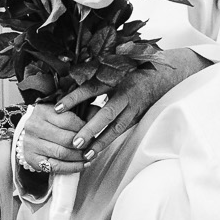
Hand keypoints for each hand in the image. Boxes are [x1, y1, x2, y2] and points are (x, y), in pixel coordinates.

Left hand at [61, 49, 207, 157]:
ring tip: (86, 154)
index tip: (57, 107)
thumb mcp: (113, 65)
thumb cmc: (132, 68)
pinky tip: (96, 151)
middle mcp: (125, 94)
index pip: (91, 88)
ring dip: (101, 142)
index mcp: (116, 78)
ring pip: (116, 128)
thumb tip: (68, 84)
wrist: (162, 74)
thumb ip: (94, 74)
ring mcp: (133, 107)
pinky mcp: (136, 116)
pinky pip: (120, 130)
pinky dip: (108, 140)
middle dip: (90, 128)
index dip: (74, 97)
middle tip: (75, 141)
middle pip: (107, 114)